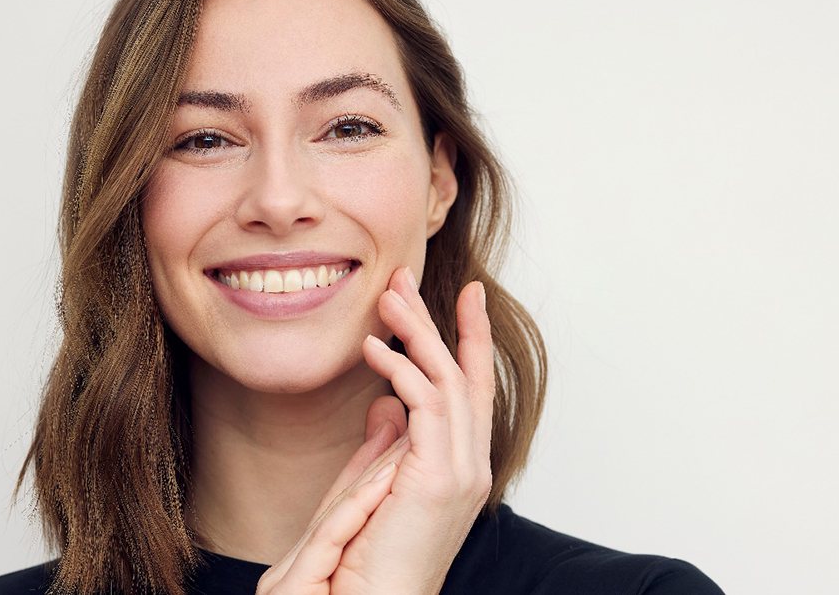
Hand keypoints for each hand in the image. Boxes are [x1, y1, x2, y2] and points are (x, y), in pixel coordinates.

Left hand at [254, 267, 493, 593]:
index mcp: (461, 467)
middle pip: (465, 375)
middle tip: (409, 278)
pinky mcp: (439, 477)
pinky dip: (402, 370)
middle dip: (442, 321)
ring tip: (388, 297)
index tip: (463, 296)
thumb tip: (385, 406)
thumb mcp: (375, 490)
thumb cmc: (367, 561)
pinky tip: (375, 348)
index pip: (471, 390)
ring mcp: (462, 472)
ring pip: (448, 381)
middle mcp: (471, 466)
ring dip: (418, 333)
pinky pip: (427, 406)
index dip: (469, 340)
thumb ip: (384, 447)